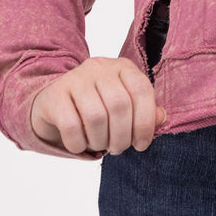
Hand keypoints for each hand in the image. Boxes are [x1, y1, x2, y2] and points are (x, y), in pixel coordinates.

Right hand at [29, 57, 166, 158]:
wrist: (54, 100)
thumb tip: (161, 118)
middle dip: (122, 136)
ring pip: (96, 117)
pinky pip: (71, 126)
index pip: (142, 90)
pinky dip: (79, 143)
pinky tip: (81, 144)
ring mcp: (75, 79)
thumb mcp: (124, 103)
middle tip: (118, 148)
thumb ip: (145, 111)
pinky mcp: (54, 95)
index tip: (141, 144)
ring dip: (100, 141)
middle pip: (119, 105)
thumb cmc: (97, 105)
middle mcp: (99, 67)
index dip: (145, 122)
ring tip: (100, 145)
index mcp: (123, 67)